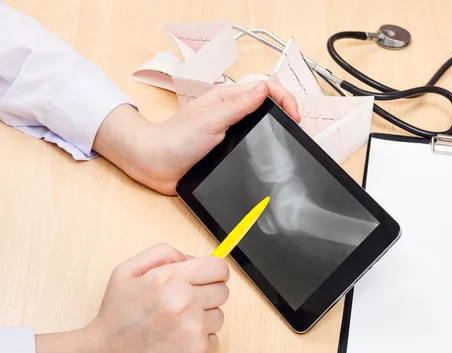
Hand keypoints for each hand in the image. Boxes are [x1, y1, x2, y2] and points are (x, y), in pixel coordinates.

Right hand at [35, 244, 228, 352]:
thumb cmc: (116, 317)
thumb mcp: (126, 272)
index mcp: (168, 278)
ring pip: (219, 316)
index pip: (218, 268)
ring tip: (175, 326)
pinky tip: (176, 343)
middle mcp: (184, 301)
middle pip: (223, 291)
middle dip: (207, 295)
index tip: (208, 280)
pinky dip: (199, 341)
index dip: (214, 273)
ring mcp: (193, 328)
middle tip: (184, 306)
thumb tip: (192, 258)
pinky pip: (214, 339)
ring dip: (203, 320)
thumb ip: (161, 254)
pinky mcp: (198, 352)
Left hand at [94, 81, 299, 194]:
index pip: (265, 88)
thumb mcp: (211, 119)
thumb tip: (265, 89)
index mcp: (227, 99)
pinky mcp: (226, 150)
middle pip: (266, 105)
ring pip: (260, 125)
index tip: (293, 116)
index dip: (284, 98)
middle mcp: (230, 113)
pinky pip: (250, 144)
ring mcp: (229, 131)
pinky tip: (269, 153)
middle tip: (296, 126)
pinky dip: (263, 146)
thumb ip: (238, 105)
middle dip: (285, 111)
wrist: (155, 164)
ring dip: (275, 128)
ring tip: (288, 138)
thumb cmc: (176, 139)